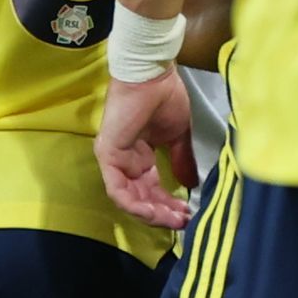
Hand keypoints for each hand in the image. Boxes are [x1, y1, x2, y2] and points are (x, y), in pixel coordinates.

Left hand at [95, 69, 200, 230]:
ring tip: (173, 220)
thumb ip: (182, 160)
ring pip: (128, 200)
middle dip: (163, 214)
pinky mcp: (108, 155)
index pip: (151, 190)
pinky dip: (135, 205)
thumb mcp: (178, 136)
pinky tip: (154, 212)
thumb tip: (190, 185)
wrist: (152, 75)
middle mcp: (125, 162)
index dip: (170, 205)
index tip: (189, 213)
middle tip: (184, 222)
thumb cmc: (164, 97)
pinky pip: (117, 190)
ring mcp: (114, 160)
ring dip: (152, 214)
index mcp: (140, 157)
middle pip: (141, 199)